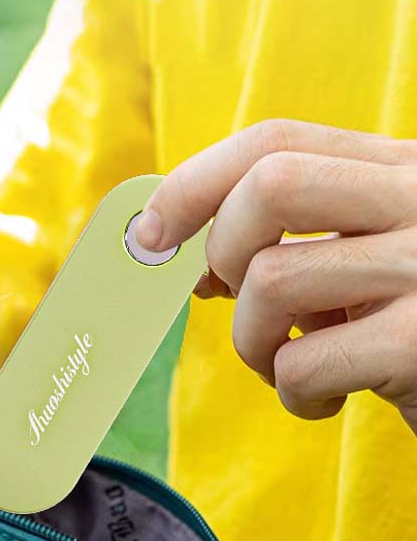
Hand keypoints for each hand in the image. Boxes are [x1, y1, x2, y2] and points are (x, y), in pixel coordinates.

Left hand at [136, 119, 416, 433]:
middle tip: (234, 296)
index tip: (150, 232)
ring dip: (251, 339)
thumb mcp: (358, 262)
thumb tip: (177, 252)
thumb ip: (286, 240)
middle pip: (271, 184)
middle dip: (221, 249)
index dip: (194, 182)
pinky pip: (302, 363)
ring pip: (271, 280)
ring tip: (282, 362)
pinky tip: (322, 400)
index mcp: (400, 170)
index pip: (275, 141)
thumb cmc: (408, 325)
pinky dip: (290, 393)